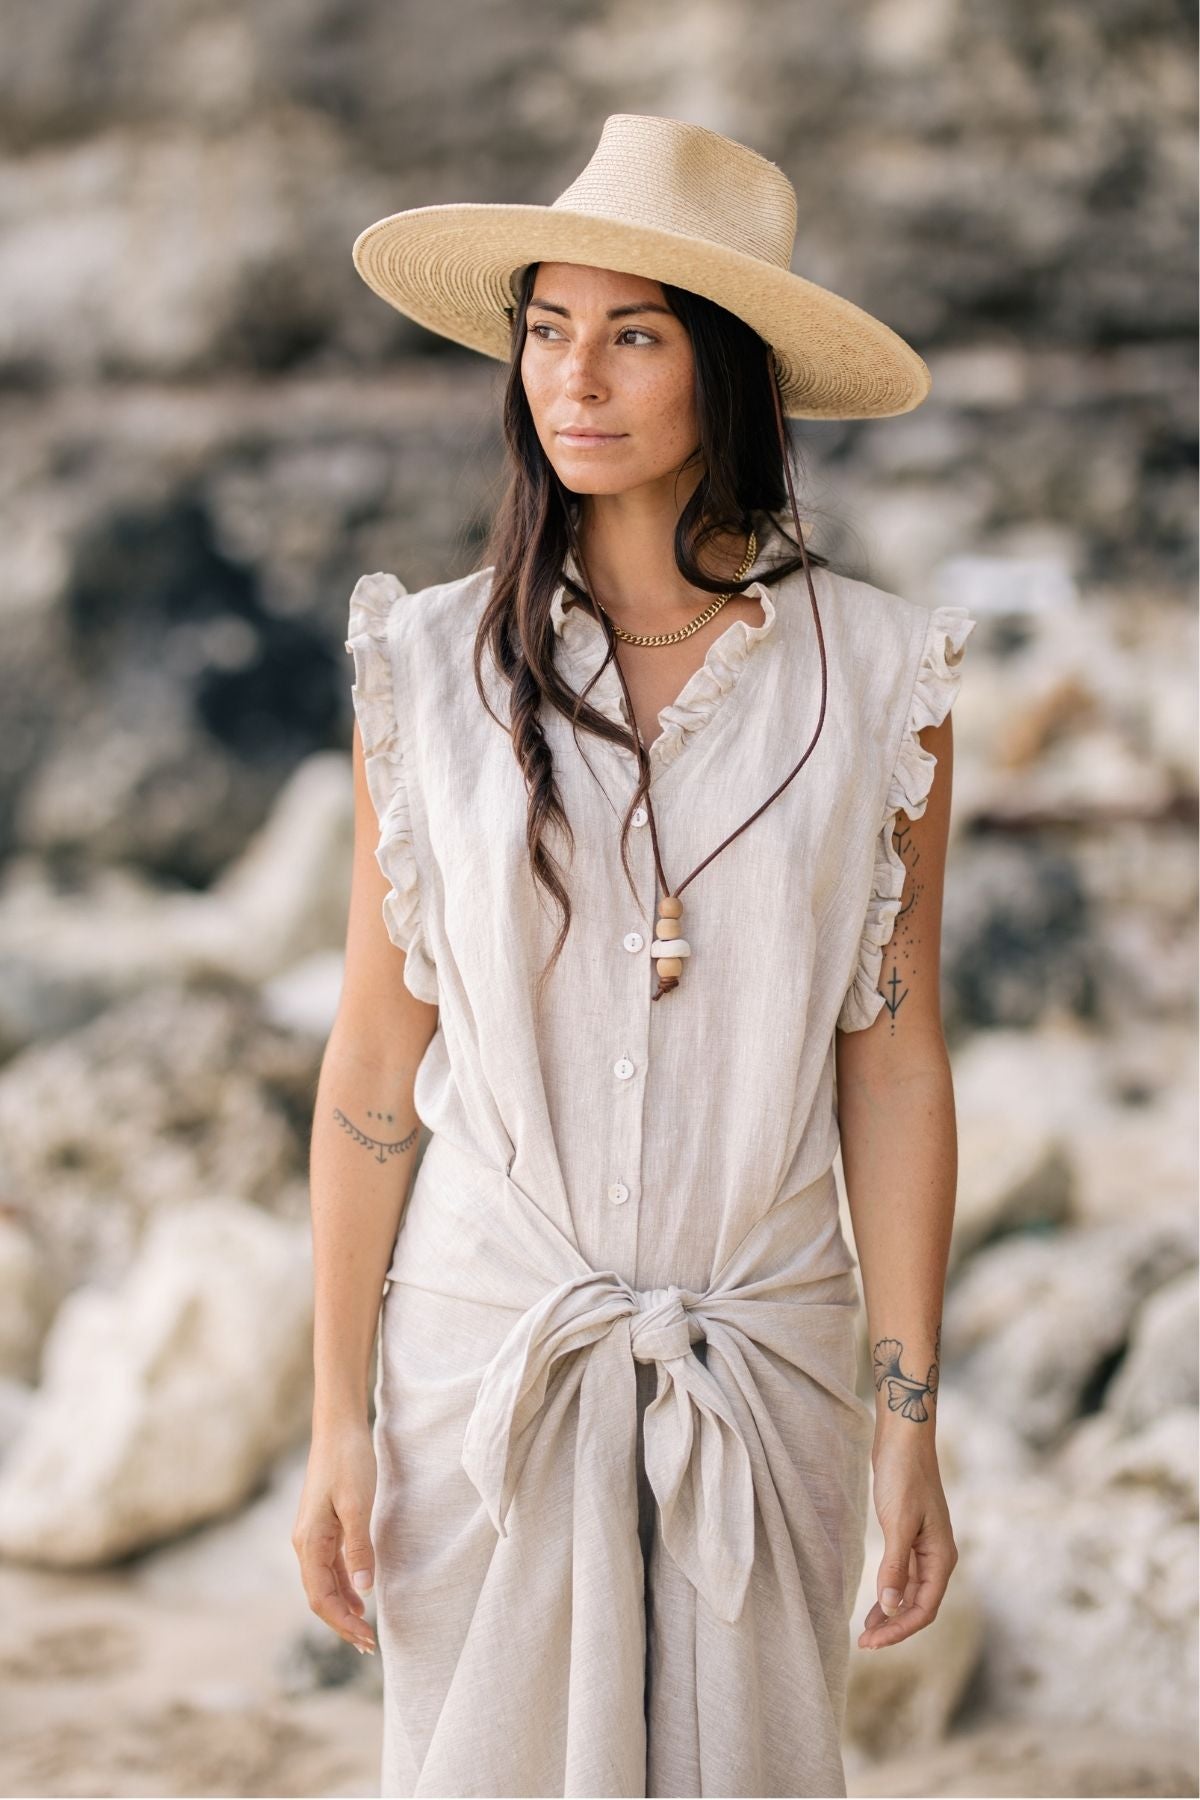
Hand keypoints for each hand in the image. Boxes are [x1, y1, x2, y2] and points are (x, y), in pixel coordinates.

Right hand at [292, 1420, 378, 1654]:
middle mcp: (305, 1543)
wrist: (338, 1428)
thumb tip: (363, 1590)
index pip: (321, 1597)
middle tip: (368, 1646)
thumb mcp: (358, 1504)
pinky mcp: (323, 1526)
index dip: (342, 1623)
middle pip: (320, 1596)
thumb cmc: (348, 1461)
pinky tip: (358, 1597)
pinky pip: (330, 1567)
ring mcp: (313, 1535)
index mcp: (309, 1542)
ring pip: (324, 1583)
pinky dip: (344, 1586)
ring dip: (343, 1607)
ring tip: (364, 1630)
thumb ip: (359, 1546)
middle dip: (342, 1623)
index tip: (366, 1641)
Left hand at [858, 1436, 957, 1649]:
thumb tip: (890, 1606)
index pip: (924, 1609)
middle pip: (919, 1606)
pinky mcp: (911, 1538)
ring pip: (912, 1594)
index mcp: (942, 1557)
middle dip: (894, 1627)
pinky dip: (890, 1592)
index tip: (871, 1641)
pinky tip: (876, 1604)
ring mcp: (925, 1548)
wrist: (904, 1439)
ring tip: (867, 1633)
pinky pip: (904, 1577)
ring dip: (891, 1614)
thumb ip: (895, 1566)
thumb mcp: (898, 1522)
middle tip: (864, 1643)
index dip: (899, 1629)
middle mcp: (938, 1557)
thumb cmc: (904, 1476)